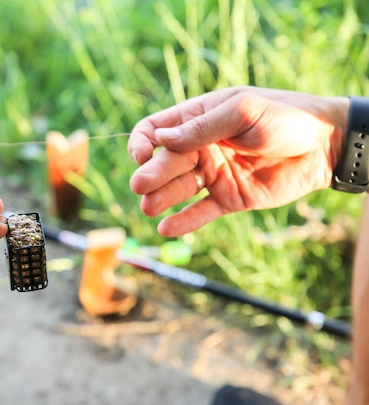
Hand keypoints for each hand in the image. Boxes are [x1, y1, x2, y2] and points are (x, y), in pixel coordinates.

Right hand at [128, 86, 349, 235]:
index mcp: (199, 119)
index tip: (141, 156)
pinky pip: (201, 212)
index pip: (155, 130)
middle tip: (141, 187)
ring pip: (178, 189)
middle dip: (150, 175)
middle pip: (164, 163)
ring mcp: (214, 175)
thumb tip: (161, 139)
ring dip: (161, 199)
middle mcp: (201, 148)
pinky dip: (184, 222)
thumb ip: (202, 128)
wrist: (326, 145)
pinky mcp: (229, 199)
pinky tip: (166, 229)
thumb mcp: (243, 112)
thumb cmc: (286, 117)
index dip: (142, 143)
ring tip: (149, 208)